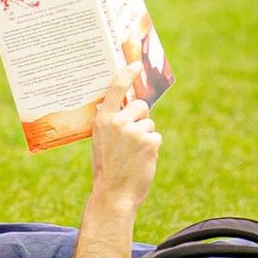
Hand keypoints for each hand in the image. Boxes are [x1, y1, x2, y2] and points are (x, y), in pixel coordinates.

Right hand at [86, 78, 160, 211]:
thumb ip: (113, 122)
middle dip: (140, 118)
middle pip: (141, 105)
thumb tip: (133, 105)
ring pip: (149, 123)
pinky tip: (140, 160)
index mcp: (102, 119)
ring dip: (145, 136)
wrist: (113, 193)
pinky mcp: (149, 141)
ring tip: (132, 154)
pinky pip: (155, 136)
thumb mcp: (103, 140)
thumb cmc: (108, 166)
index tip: (136, 64)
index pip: (116, 88)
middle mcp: (117, 121)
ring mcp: (133, 130)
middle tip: (130, 139)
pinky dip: (151, 147)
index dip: (127, 74)